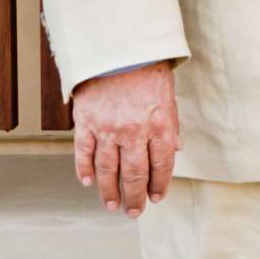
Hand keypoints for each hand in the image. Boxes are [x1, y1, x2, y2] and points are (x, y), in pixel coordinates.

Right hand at [72, 63, 179, 217]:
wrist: (117, 47)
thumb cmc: (147, 69)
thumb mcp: (168, 96)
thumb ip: (170, 125)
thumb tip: (175, 150)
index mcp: (159, 125)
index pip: (162, 165)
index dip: (159, 184)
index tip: (156, 198)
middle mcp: (134, 131)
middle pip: (135, 174)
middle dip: (135, 197)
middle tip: (133, 212)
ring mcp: (108, 128)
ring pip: (108, 169)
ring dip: (110, 190)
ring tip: (111, 204)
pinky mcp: (86, 122)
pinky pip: (84, 152)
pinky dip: (85, 169)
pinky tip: (88, 181)